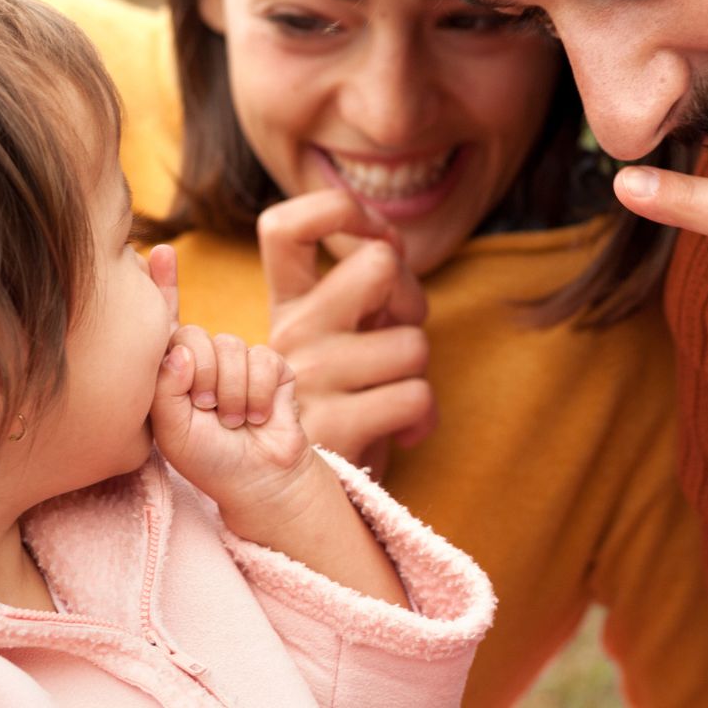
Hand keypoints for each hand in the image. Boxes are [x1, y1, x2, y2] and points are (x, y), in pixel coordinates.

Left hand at [151, 325, 311, 514]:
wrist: (257, 479)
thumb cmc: (208, 458)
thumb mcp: (172, 431)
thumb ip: (164, 389)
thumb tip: (180, 351)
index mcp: (177, 371)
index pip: (170, 338)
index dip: (182, 367)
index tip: (192, 404)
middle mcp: (207, 360)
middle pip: (199, 336)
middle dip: (207, 380)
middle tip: (212, 411)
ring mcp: (240, 361)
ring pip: (232, 346)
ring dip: (234, 393)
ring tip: (235, 421)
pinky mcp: (272, 366)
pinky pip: (263, 358)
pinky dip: (260, 394)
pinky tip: (259, 416)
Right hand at [258, 189, 436, 467]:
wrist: (295, 499)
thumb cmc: (333, 405)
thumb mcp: (331, 340)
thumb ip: (358, 292)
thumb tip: (391, 242)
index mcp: (286, 306)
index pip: (284, 224)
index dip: (337, 209)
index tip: (372, 234)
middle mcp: (290, 333)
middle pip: (379, 263)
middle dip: (411, 296)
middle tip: (397, 331)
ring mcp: (309, 377)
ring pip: (412, 341)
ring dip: (418, 372)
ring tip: (390, 394)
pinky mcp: (334, 425)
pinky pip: (416, 396)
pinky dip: (423, 417)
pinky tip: (402, 432)